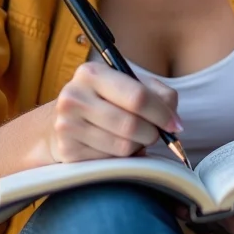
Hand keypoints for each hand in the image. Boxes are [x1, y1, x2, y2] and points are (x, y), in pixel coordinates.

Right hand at [47, 61, 181, 162]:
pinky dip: (122, 157)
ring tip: (135, 137)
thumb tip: (175, 122)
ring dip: (138, 146)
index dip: (161, 113)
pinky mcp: (67, 151)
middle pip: (131, 125)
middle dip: (152, 133)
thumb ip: (157, 93)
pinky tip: (116, 146)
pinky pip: (110, 161)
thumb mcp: (126, 84)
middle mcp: (74, 96)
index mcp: (91, 72)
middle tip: (155, 133)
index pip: (137, 96)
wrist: (59, 120)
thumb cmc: (103, 100)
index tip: (175, 124)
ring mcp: (67, 125)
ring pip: (123, 146)